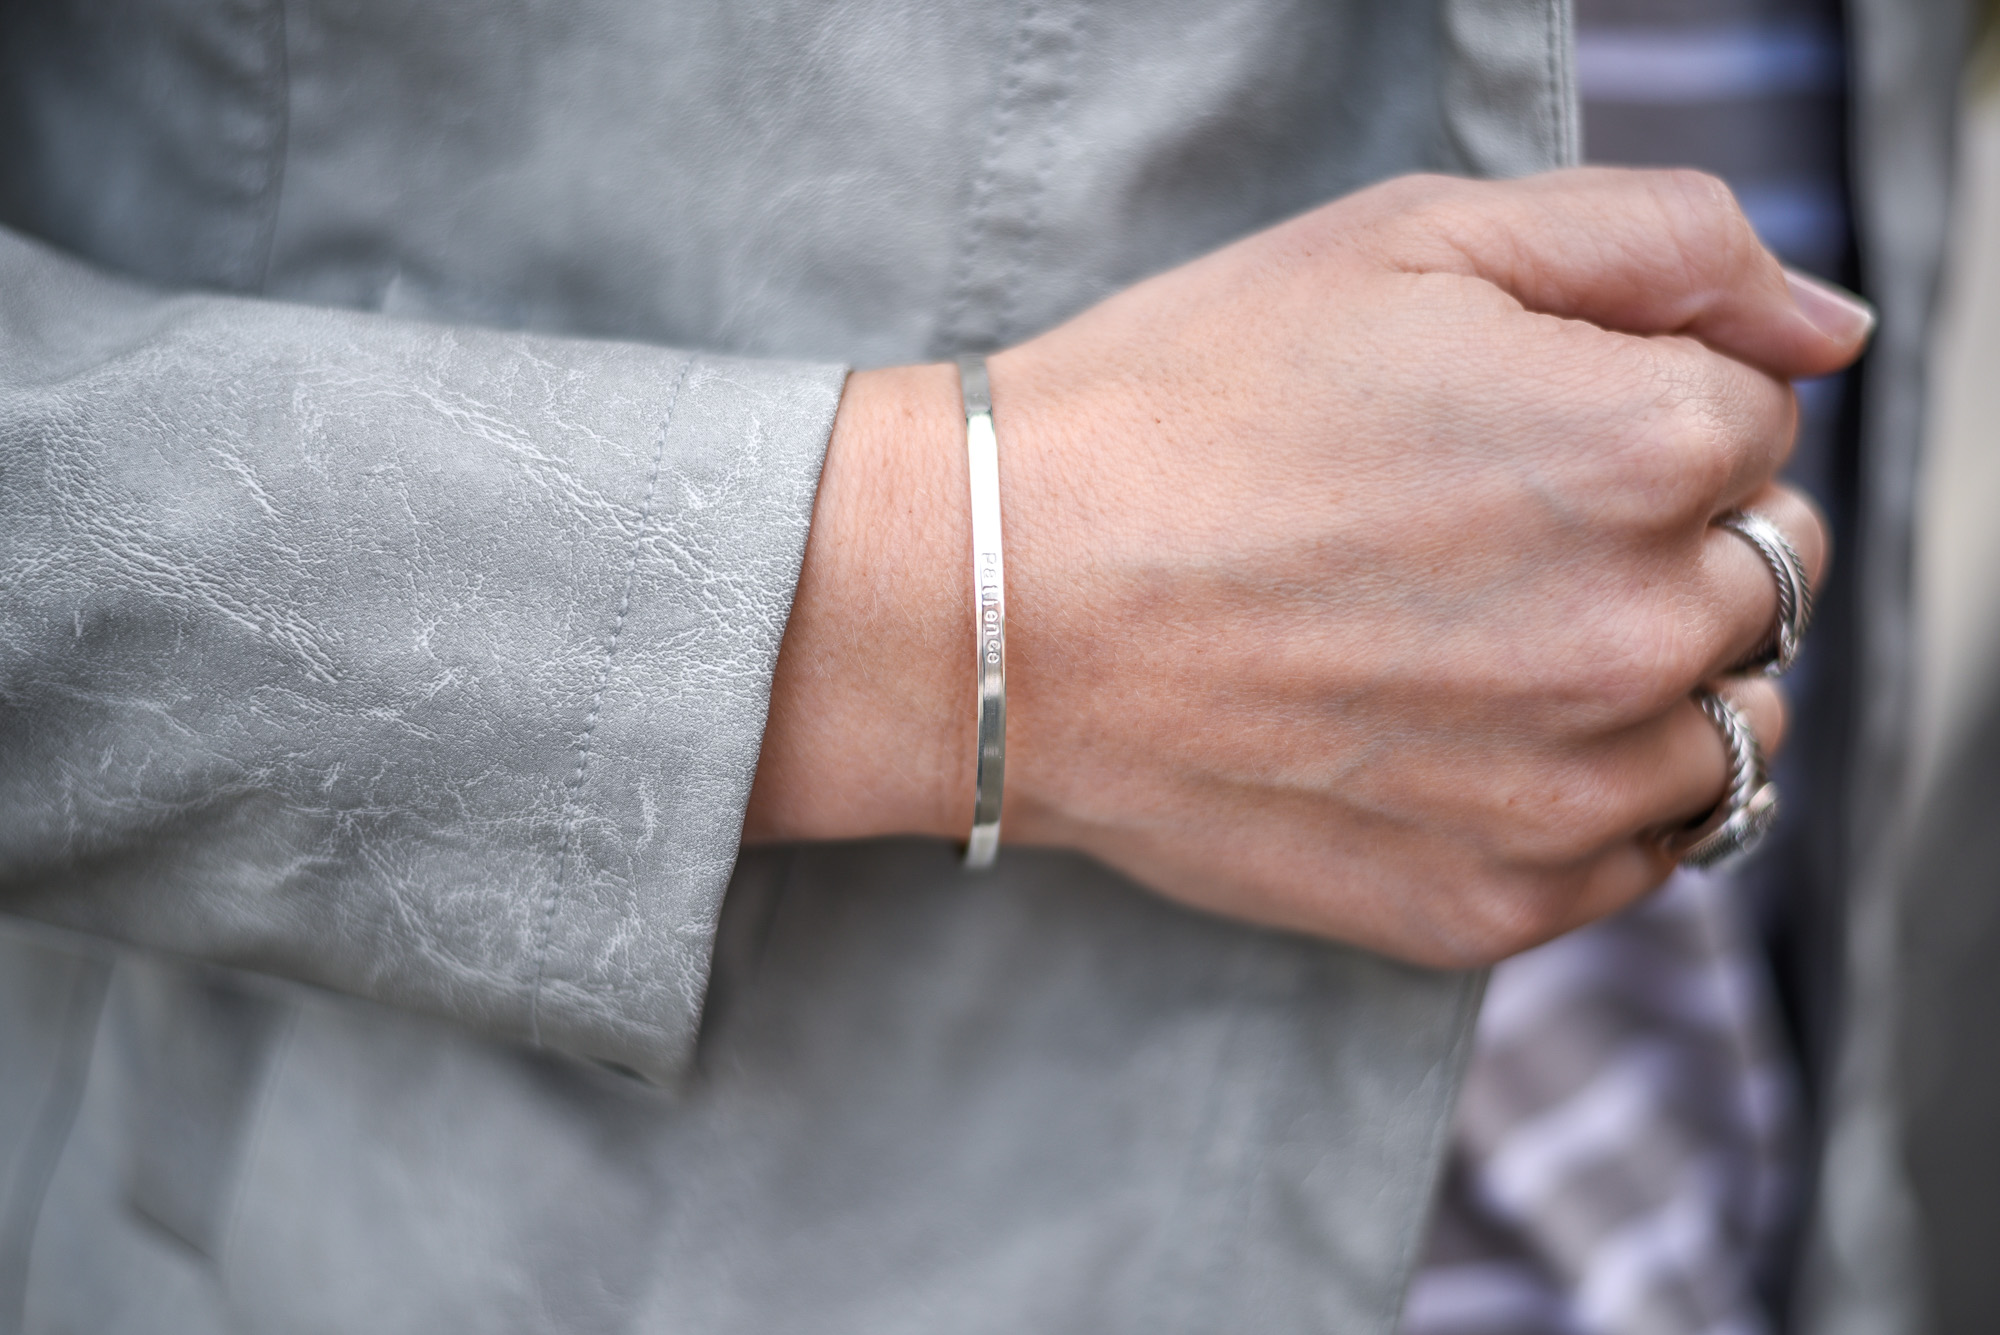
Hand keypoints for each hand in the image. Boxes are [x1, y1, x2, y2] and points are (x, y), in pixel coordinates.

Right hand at [745, 168, 1867, 966]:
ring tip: (1471, 641)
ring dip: (1642, 676)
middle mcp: (1637, 634)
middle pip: (1763, 574)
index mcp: (1642, 447)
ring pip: (1724, 726)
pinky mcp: (1492, 907)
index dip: (1623, 398)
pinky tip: (1455, 738)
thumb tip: (1823, 328)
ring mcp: (1566, 791)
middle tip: (1474, 527)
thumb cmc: (1179, 405)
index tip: (1488, 420)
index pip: (1751, 419)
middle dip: (1659, 535)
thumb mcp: (1409, 237)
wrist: (991, 609)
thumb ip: (1661, 243)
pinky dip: (1580, 793)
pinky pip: (1635, 853)